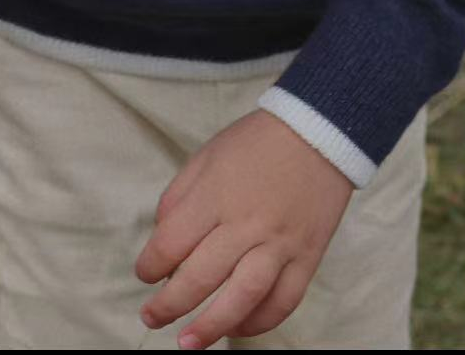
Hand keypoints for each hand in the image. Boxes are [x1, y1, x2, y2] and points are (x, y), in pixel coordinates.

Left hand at [134, 109, 354, 348]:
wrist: (319, 131)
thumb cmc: (256, 142)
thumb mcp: (206, 156)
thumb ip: (179, 197)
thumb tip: (162, 240)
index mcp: (216, 194)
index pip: (172, 243)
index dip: (150, 265)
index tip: (146, 274)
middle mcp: (246, 223)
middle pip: (201, 277)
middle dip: (169, 305)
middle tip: (151, 317)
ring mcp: (280, 243)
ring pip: (242, 298)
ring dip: (211, 327)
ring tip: (188, 343)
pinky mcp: (307, 257)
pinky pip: (283, 301)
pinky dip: (259, 322)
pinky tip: (237, 328)